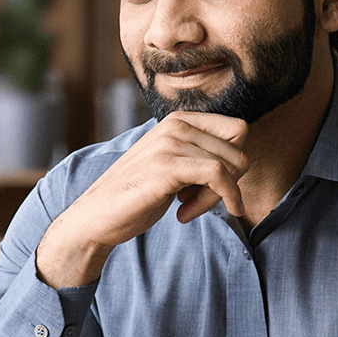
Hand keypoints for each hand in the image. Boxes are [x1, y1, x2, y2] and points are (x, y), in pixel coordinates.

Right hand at [36, 112, 247, 287]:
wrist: (96, 215)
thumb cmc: (136, 195)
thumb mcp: (173, 166)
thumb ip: (199, 155)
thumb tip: (241, 160)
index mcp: (179, 120)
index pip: (237, 130)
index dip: (234, 163)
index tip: (211, 186)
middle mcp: (176, 124)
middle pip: (239, 149)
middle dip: (229, 182)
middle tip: (199, 202)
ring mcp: (171, 142)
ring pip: (230, 165)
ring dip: (216, 197)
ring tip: (187, 209)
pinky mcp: (168, 165)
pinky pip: (219, 176)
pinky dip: (217, 200)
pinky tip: (186, 215)